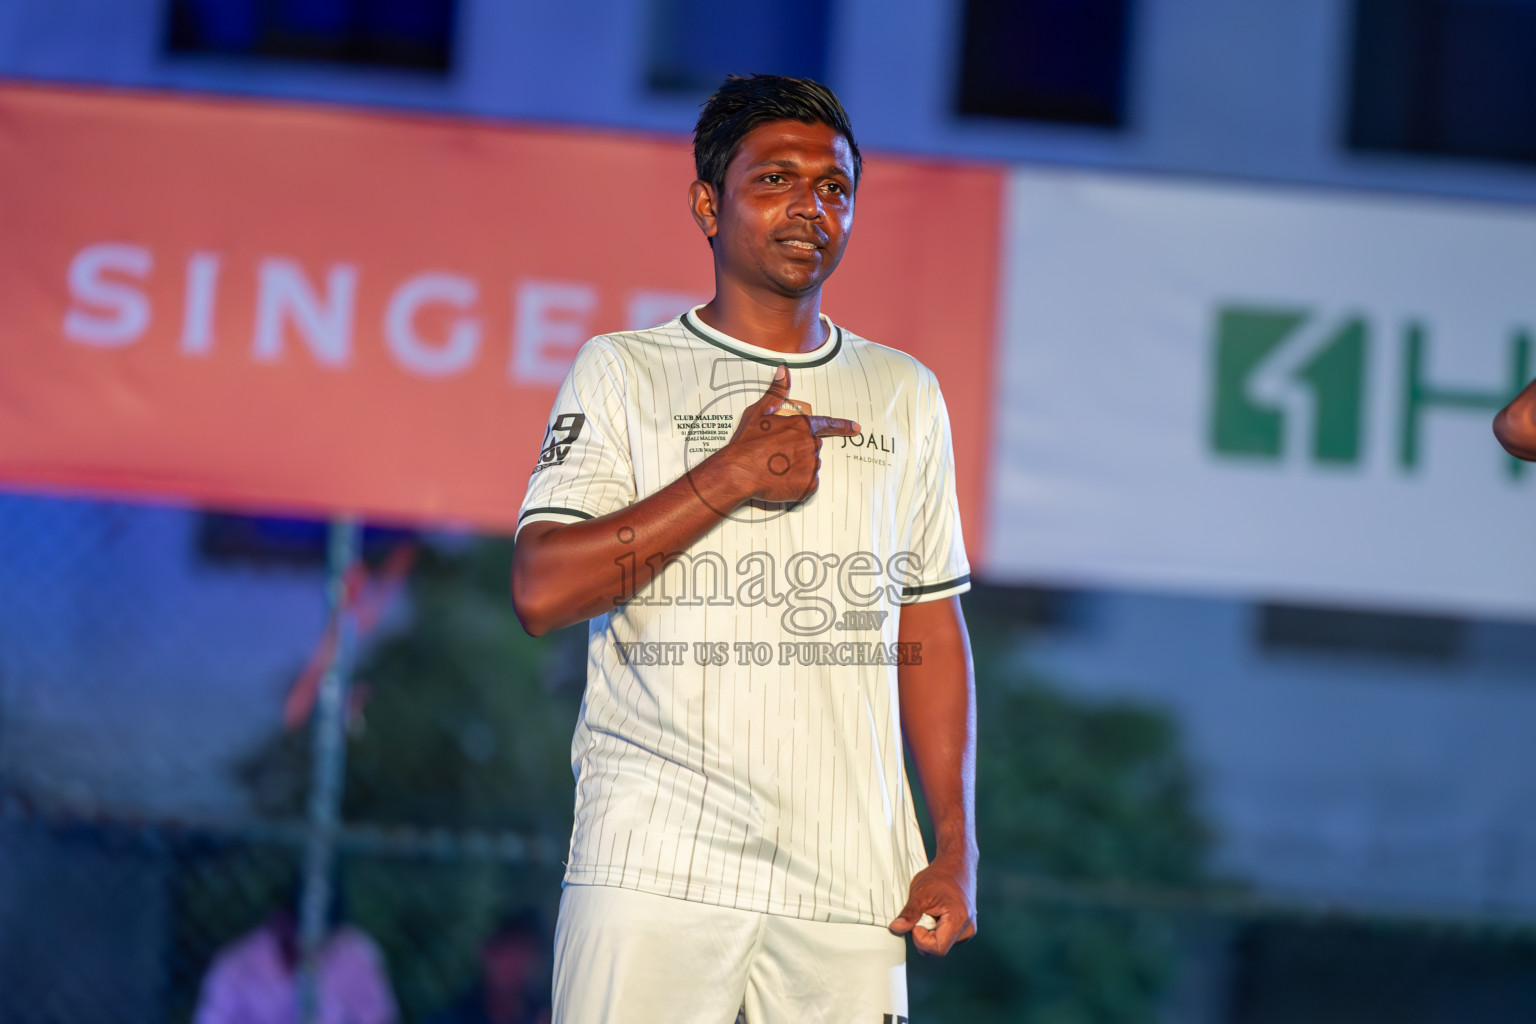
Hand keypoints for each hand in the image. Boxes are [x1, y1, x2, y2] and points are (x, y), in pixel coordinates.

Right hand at [721, 364, 859, 503]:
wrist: (739, 472)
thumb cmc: (747, 444)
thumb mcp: (759, 412)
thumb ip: (776, 392)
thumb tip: (783, 370)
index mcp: (800, 426)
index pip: (827, 424)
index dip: (842, 426)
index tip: (856, 428)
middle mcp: (809, 445)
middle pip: (813, 448)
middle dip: (799, 451)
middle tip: (777, 456)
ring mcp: (810, 466)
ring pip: (810, 467)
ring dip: (798, 469)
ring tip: (775, 469)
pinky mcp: (808, 485)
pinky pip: (809, 485)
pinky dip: (798, 485)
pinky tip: (781, 481)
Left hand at [889, 856, 976, 955]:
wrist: (956, 865)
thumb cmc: (941, 876)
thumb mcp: (921, 892)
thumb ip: (909, 914)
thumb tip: (896, 928)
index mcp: (959, 921)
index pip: (938, 949)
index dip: (922, 940)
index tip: (916, 924)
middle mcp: (967, 930)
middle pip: (939, 948)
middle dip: (924, 936)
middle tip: (921, 915)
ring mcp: (967, 930)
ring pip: (941, 944)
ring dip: (930, 933)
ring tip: (931, 912)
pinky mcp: (964, 929)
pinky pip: (945, 938)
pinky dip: (936, 930)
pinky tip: (936, 914)